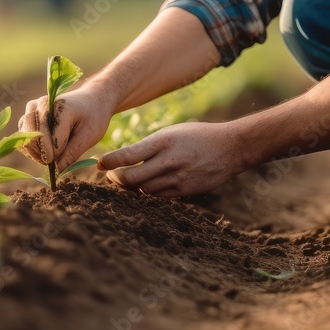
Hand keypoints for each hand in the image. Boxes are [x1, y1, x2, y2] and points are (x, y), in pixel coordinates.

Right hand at [17, 85, 114, 170]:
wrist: (91, 100)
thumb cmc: (93, 117)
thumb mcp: (90, 136)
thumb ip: (72, 153)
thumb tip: (56, 172)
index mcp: (61, 108)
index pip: (51, 139)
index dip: (55, 155)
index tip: (60, 164)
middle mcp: (42, 104)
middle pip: (32, 136)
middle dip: (42, 154)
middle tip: (54, 163)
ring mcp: (32, 108)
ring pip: (24, 136)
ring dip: (35, 152)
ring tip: (50, 158)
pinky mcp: (28, 114)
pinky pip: (22, 135)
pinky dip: (30, 148)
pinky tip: (43, 152)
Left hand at [98, 122, 248, 196]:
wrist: (231, 148)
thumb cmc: (196, 136)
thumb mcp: (172, 133)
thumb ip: (150, 146)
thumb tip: (124, 160)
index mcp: (164, 141)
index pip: (128, 154)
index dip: (110, 161)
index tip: (99, 164)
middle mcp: (169, 161)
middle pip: (131, 178)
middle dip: (117, 179)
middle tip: (110, 176)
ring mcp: (178, 178)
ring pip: (143, 190)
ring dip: (131, 187)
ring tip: (126, 181)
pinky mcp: (185, 191)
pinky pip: (158, 196)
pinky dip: (148, 192)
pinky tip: (146, 185)